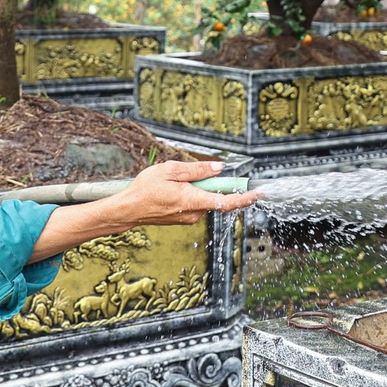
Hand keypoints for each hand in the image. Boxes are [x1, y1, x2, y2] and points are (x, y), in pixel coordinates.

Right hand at [112, 160, 260, 226]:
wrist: (129, 209)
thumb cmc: (146, 189)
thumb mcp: (170, 170)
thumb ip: (197, 170)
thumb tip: (218, 168)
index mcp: (192, 200)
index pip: (225, 202)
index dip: (244, 198)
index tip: (258, 193)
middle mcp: (194, 213)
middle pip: (215, 196)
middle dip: (210, 183)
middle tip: (191, 174)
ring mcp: (189, 218)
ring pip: (205, 198)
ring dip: (198, 187)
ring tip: (174, 182)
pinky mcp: (185, 218)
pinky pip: (197, 202)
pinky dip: (192, 193)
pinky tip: (173, 190)